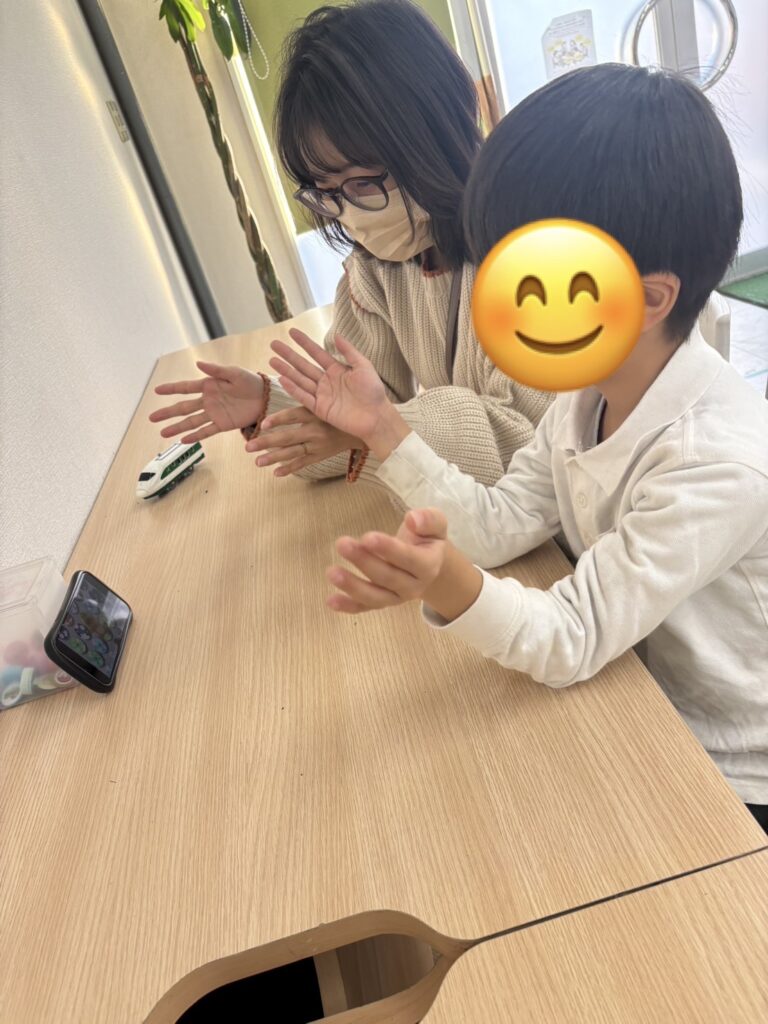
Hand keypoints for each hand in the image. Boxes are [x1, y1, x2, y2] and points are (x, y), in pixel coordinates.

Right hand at [149, 362, 264, 442]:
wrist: (265, 397)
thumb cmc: (250, 381)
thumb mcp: (234, 373)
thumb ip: (216, 370)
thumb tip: (198, 363)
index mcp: (208, 385)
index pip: (185, 387)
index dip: (171, 389)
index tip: (156, 391)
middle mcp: (208, 400)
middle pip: (183, 408)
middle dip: (167, 413)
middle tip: (151, 418)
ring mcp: (214, 413)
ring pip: (191, 421)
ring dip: (177, 427)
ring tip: (163, 433)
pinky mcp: (223, 424)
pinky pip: (207, 431)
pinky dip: (196, 436)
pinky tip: (183, 441)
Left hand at [246, 407, 361, 476]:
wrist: (360, 429)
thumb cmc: (336, 411)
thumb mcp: (323, 400)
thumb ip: (304, 396)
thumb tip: (284, 379)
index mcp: (314, 413)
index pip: (292, 416)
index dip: (277, 420)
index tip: (263, 424)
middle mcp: (315, 430)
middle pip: (287, 438)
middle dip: (266, 442)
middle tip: (248, 447)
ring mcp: (317, 445)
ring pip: (292, 453)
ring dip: (274, 458)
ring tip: (257, 462)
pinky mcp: (320, 455)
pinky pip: (303, 463)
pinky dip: (290, 468)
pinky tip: (276, 473)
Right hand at [269, 329, 410, 459]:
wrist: (377, 416)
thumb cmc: (374, 392)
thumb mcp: (363, 366)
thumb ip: (349, 351)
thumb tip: (336, 335)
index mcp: (337, 370)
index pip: (316, 353)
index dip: (304, 343)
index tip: (292, 332)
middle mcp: (326, 382)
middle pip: (303, 365)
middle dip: (289, 355)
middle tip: (274, 344)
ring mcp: (322, 395)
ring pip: (300, 380)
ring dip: (286, 370)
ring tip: (272, 360)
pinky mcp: (320, 409)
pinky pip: (304, 397)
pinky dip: (293, 389)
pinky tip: (282, 379)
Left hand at [327, 508, 449, 613]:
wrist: (430, 564)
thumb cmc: (427, 539)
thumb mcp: (436, 524)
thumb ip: (429, 519)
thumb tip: (413, 519)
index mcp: (428, 565)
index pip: (409, 558)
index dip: (388, 549)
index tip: (368, 537)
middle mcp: (413, 586)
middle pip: (388, 576)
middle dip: (364, 561)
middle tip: (342, 544)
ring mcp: (397, 597)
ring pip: (375, 596)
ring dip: (352, 586)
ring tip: (332, 572)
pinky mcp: (382, 602)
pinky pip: (365, 607)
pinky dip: (348, 606)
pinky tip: (330, 601)